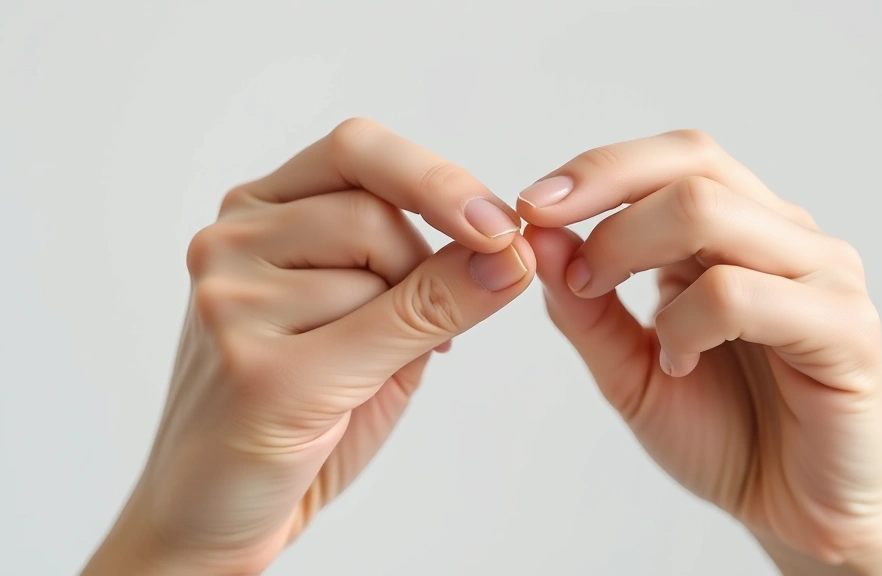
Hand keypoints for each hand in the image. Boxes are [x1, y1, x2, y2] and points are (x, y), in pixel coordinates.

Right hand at [84, 119, 535, 574]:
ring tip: (362, 370)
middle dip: (426, 269)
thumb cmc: (300, 416)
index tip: (503, 225)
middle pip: (373, 208)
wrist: (219, 511)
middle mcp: (231, 242)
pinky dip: (400, 354)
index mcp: (260, 214)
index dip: (439, 178)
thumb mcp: (377, 334)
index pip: (359, 149)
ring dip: (405, 322)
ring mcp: (229, 298)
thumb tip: (512, 249)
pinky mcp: (251, 361)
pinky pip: (374, 324)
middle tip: (426, 328)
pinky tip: (353, 392)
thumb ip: (432, 283)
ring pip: (373, 261)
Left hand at [520, 131, 881, 573]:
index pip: (677, 156)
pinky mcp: (847, 329)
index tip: (529, 207)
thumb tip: (540, 236)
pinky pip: (741, 294)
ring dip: (638, 262)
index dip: (599, 170)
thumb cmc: (721, 430)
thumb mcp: (629, 367)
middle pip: (692, 167)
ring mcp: (824, 275)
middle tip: (574, 274)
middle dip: (608, 206)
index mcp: (742, 231)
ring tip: (641, 334)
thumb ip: (586, 306)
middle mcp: (786, 236)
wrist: (789, 509)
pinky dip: (688, 324)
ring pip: (711, 214)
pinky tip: (682, 363)